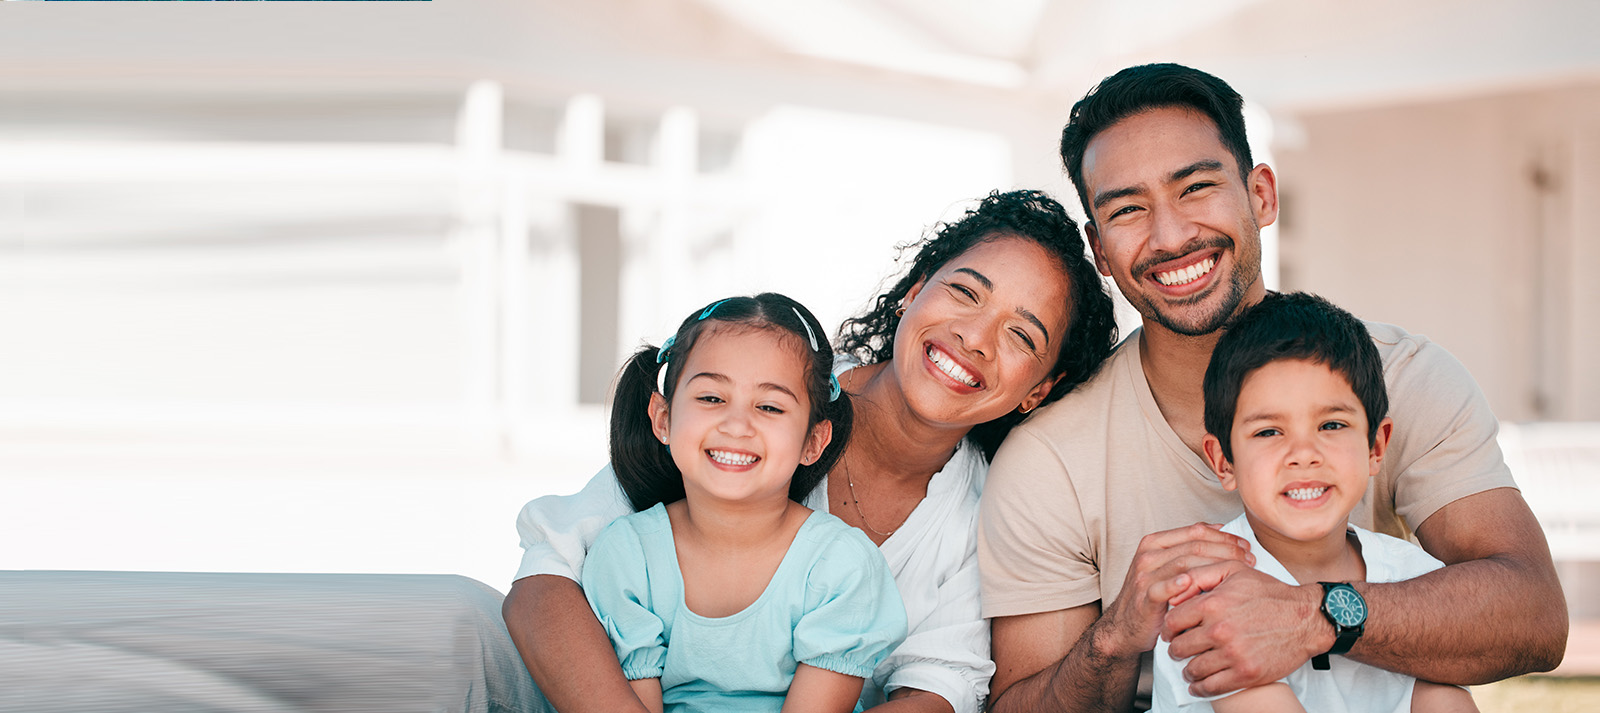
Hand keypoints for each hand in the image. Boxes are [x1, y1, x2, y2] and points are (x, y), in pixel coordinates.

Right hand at [1099, 523, 1252, 658]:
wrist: (1125, 626)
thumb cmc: (1152, 595)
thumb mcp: (1166, 566)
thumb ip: (1188, 548)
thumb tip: (1219, 529)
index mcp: (1154, 543)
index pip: (1194, 531)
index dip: (1223, 536)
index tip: (1244, 545)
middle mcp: (1148, 555)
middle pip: (1194, 546)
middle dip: (1226, 551)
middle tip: (1249, 559)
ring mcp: (1144, 576)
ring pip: (1184, 564)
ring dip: (1214, 567)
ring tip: (1236, 573)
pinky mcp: (1144, 598)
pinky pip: (1163, 588)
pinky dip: (1179, 584)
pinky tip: (1195, 583)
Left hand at [1161, 566, 1328, 696]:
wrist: (1306, 618)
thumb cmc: (1270, 594)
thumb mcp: (1234, 571)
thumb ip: (1200, 573)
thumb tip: (1175, 590)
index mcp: (1212, 604)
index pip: (1172, 622)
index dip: (1169, 628)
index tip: (1171, 632)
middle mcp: (1219, 630)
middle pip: (1179, 648)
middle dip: (1177, 649)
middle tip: (1181, 650)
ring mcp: (1233, 654)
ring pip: (1192, 669)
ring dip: (1188, 670)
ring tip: (1190, 667)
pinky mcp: (1245, 674)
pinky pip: (1211, 687)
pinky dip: (1200, 688)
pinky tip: (1199, 684)